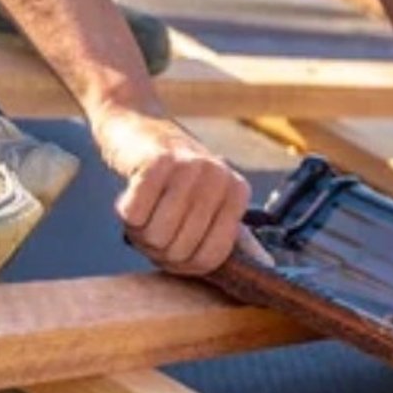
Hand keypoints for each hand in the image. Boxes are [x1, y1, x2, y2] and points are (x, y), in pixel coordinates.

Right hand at [94, 107, 250, 275]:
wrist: (137, 126)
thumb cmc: (171, 178)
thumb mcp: (207, 203)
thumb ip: (228, 235)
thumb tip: (267, 266)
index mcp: (237, 192)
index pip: (210, 258)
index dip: (182, 263)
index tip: (172, 245)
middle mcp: (219, 176)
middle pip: (179, 250)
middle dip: (156, 246)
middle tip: (151, 222)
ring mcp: (189, 166)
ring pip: (156, 236)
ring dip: (139, 230)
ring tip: (144, 209)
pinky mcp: (155, 161)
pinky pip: (134, 215)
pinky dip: (125, 212)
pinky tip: (131, 193)